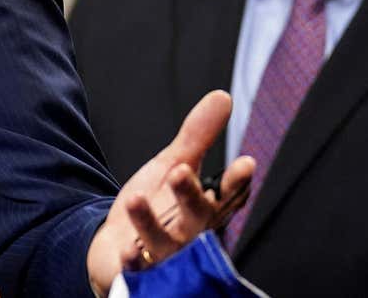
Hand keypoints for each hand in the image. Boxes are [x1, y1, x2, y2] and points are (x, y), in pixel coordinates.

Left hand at [85, 90, 255, 293]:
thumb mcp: (175, 164)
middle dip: (191, 196)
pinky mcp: (141, 272)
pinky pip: (140, 271)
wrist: (120, 248)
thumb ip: (198, 136)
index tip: (246, 163)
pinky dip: (135, 262)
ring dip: (152, 224)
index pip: (227, 196)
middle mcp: (191, 233)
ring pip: (166, 242)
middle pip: (198, 217)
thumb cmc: (158, 206)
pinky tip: (128, 252)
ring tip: (135, 199)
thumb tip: (223, 96)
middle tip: (180, 171)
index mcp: (205, 207)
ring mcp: (167, 254)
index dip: (237, 183)